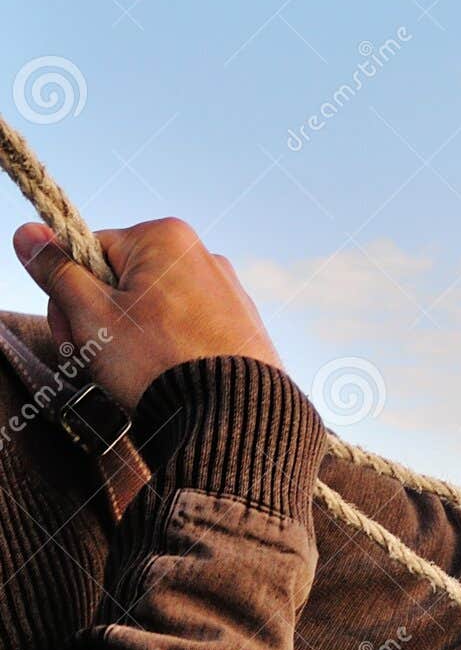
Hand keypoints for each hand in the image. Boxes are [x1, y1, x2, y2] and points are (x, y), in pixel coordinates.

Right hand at [12, 217, 280, 410]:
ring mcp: (228, 291)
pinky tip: (169, 375)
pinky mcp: (242, 326)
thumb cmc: (157, 360)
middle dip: (101, 320)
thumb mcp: (92, 314)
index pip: (90, 251)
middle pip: (123, 281)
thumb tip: (28, 234)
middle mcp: (204, 255)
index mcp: (166, 237)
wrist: (230, 414)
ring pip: (154, 308)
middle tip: (98, 360)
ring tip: (136, 372)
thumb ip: (57, 272)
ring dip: (130, 338)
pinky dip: (168, 348)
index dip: (70, 293)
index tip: (74, 332)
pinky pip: (187, 328)